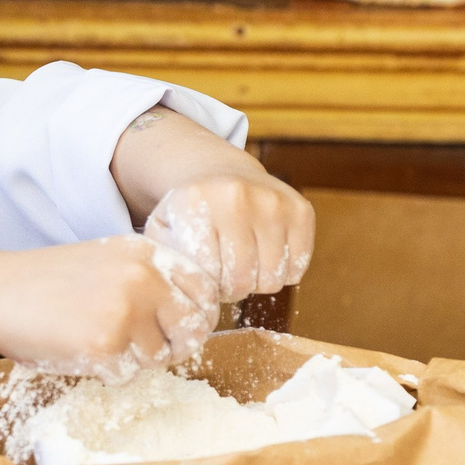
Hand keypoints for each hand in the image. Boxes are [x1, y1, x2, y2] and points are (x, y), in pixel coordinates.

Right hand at [0, 235, 220, 381]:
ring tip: (93, 340)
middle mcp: (144, 278)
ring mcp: (126, 311)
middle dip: (171, 344)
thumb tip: (193, 317)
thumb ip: (148, 278)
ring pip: (159, 357)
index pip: (204, 291)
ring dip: (133, 359)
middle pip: (191, 329)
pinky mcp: (106, 345)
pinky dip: (105, 371)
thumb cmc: (47, 282)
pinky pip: (127, 374)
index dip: (194, 315)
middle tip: (138, 346)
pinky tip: (77, 349)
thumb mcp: (106, 261)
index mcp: (147, 253)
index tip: (176, 327)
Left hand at [142, 173, 314, 301]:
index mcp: (196, 203)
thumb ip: (164, 259)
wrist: (221, 173)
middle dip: (231, 289)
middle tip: (224, 278)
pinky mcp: (301, 210)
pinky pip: (298, 268)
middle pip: (242, 279)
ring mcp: (273, 202)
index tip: (204, 277)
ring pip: (273, 278)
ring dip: (257, 282)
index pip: (208, 274)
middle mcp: (237, 197)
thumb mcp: (163, 229)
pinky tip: (264, 257)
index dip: (207, 286)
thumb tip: (179, 291)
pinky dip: (283, 272)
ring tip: (242, 267)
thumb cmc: (191, 212)